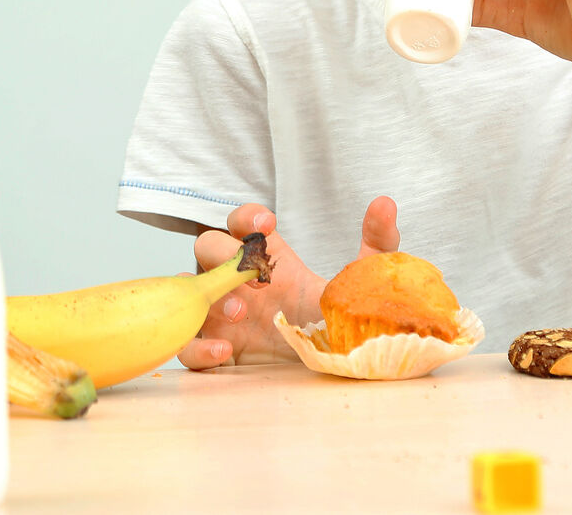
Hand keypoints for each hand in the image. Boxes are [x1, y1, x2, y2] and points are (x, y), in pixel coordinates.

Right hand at [177, 195, 399, 369]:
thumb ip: (377, 242)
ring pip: (191, 292)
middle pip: (207, 247)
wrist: (330, 366)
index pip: (242, 222)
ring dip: (208, 297)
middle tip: (253, 276)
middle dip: (223, 255)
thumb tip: (385, 204)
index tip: (267, 221)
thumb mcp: (363, 278)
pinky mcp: (216, 350)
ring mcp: (221, 314)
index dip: (246, 215)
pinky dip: (196, 347)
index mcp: (269, 257)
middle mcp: (239, 280)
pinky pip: (186, 344)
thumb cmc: (336, 315)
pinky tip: (223, 352)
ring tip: (242, 314)